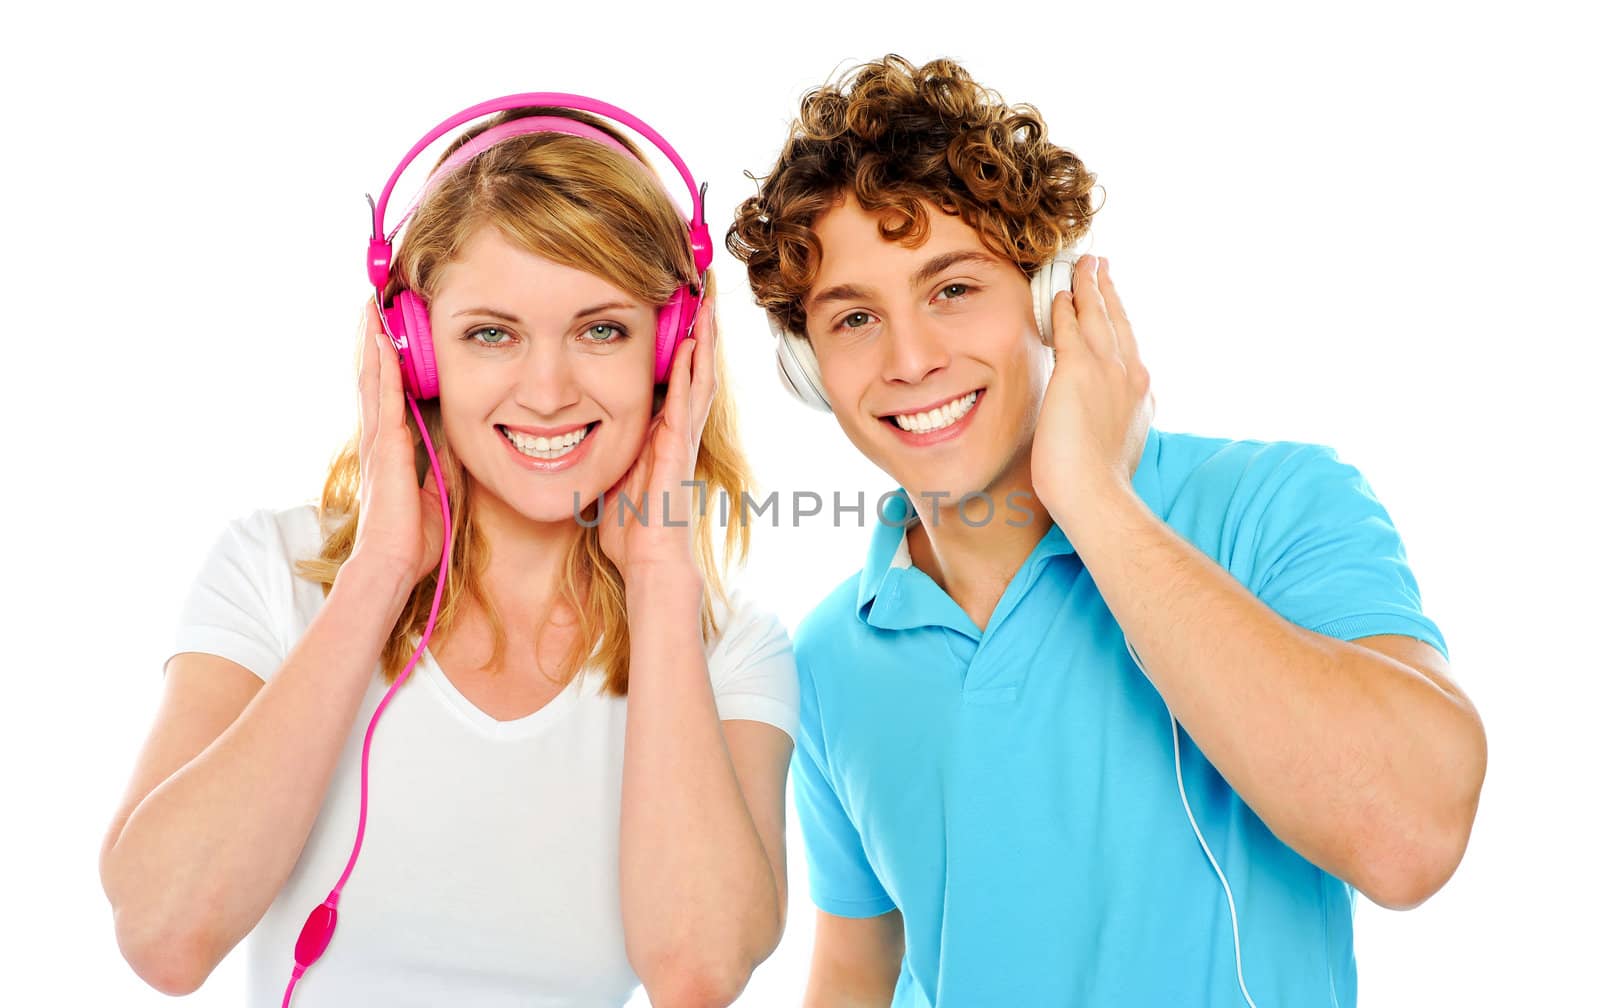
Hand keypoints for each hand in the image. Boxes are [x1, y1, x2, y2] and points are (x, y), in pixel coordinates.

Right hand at [348, 299, 446, 587]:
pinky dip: (382, 370)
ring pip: (373, 381)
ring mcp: (378, 441)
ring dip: (373, 344)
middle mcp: (379, 439)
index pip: (387, 395)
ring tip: (372, 309)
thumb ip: (442, 464)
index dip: (385, 363)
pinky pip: (384, 400)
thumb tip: (456, 440)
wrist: (391, 564)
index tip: (387, 333)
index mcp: (390, 449)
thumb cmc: (412, 538)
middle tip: (373, 305)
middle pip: (373, 379)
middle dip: (373, 342)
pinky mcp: (386, 448)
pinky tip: (382, 344)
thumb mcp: (438, 492)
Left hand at [597, 294, 717, 579]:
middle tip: (702, 288)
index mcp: (660, 433)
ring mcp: (683, 436)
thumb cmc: (629, 529)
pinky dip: (693, 368)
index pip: (674, 377)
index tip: (678, 307)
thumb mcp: (608, 476)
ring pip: (700, 375)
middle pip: (695, 367)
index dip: (679, 343)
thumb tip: (571, 434)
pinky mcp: (680, 447)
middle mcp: (677, 429)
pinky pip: (689, 399)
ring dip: (705, 338)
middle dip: (699, 329)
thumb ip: (602, 450)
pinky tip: (695, 340)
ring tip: (707, 300)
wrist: (648, 562)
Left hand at [1030, 256, 1153, 534]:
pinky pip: (1069, 326)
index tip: (1111, 301)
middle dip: (1107, 289)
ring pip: (1096, 314)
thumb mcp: (1117, 445)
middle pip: (1118, 319)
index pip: (1127, 344)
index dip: (1118, 317)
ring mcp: (1107, 370)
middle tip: (1099, 265)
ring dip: (1088, 285)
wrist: (1097, 496)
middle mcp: (1130, 374)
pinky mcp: (1078, 371)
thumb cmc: (1099, 485)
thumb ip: (1112, 422)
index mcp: (1140, 393)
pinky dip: (1064, 306)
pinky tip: (1057, 293)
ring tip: (1082, 264)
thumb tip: (1101, 423)